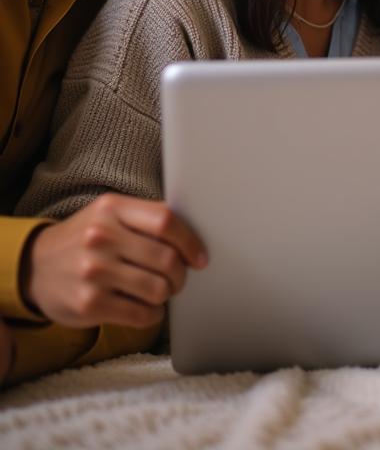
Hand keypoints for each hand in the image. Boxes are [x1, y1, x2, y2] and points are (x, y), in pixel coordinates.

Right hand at [23, 194, 206, 328]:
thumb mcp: (111, 214)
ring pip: (157, 289)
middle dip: (180, 274)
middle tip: (177, 278)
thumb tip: (196, 232)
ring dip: (167, 294)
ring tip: (160, 291)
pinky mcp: (88, 304)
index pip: (166, 221)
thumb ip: (147, 217)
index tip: (200, 257)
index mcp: (112, 208)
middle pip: (166, 259)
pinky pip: (140, 314)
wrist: (36, 267)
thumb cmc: (88, 237)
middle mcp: (100, 237)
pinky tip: (146, 308)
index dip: (190, 242)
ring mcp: (93, 271)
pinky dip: (152, 314)